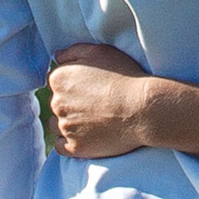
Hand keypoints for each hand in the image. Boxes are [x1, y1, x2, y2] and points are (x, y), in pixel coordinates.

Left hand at [49, 40, 156, 157]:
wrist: (143, 109)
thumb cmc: (125, 76)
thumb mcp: (100, 51)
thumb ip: (73, 52)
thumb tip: (57, 58)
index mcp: (59, 79)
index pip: (55, 82)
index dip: (72, 85)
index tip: (88, 89)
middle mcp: (56, 103)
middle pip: (56, 103)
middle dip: (70, 104)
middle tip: (94, 105)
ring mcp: (65, 127)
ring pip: (56, 125)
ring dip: (68, 123)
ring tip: (91, 121)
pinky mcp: (74, 147)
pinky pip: (61, 147)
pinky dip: (69, 142)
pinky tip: (83, 137)